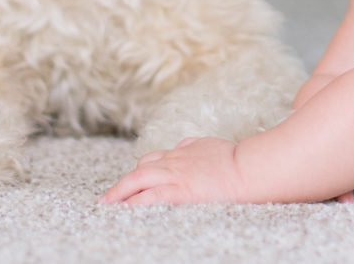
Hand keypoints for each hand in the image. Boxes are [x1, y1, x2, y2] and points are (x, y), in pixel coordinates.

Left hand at [99, 137, 247, 204]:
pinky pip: (151, 195)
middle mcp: (174, 161)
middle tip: (106, 199)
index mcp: (182, 151)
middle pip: (140, 169)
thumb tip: (185, 145)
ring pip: (139, 179)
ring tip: (109, 205)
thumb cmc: (235, 159)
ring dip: (121, 192)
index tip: (129, 182)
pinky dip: (135, 202)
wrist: (247, 168)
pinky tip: (126, 209)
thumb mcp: (209, 145)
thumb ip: (194, 146)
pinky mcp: (180, 190)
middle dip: (121, 185)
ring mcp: (175, 174)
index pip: (153, 159)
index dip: (138, 172)